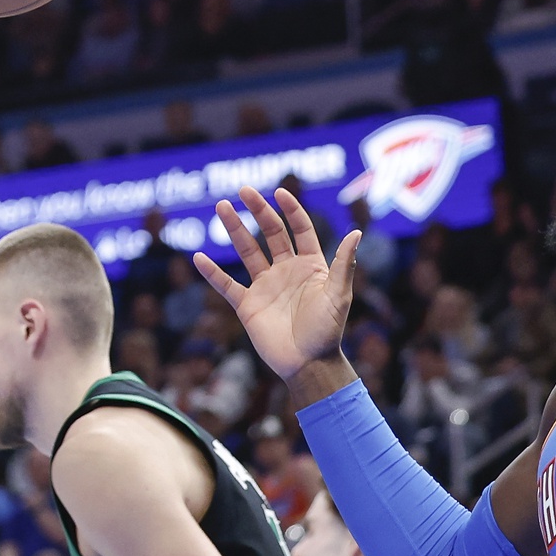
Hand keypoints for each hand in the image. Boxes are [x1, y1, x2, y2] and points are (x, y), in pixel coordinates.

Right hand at [189, 186, 359, 383]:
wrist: (308, 365)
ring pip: (247, 251)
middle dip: (258, 210)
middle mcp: (286, 271)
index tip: (279, 193)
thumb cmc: (328, 332)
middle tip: (243, 190)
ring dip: (234, 229)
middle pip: (270, 233)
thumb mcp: (338, 296)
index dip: (291, 210)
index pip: (299, 230)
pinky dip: (212, 272)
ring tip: (222, 206)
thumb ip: (343, 265)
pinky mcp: (247, 304)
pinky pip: (226, 284)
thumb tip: (356, 233)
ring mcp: (265, 286)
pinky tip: (199, 257)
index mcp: (310, 266)